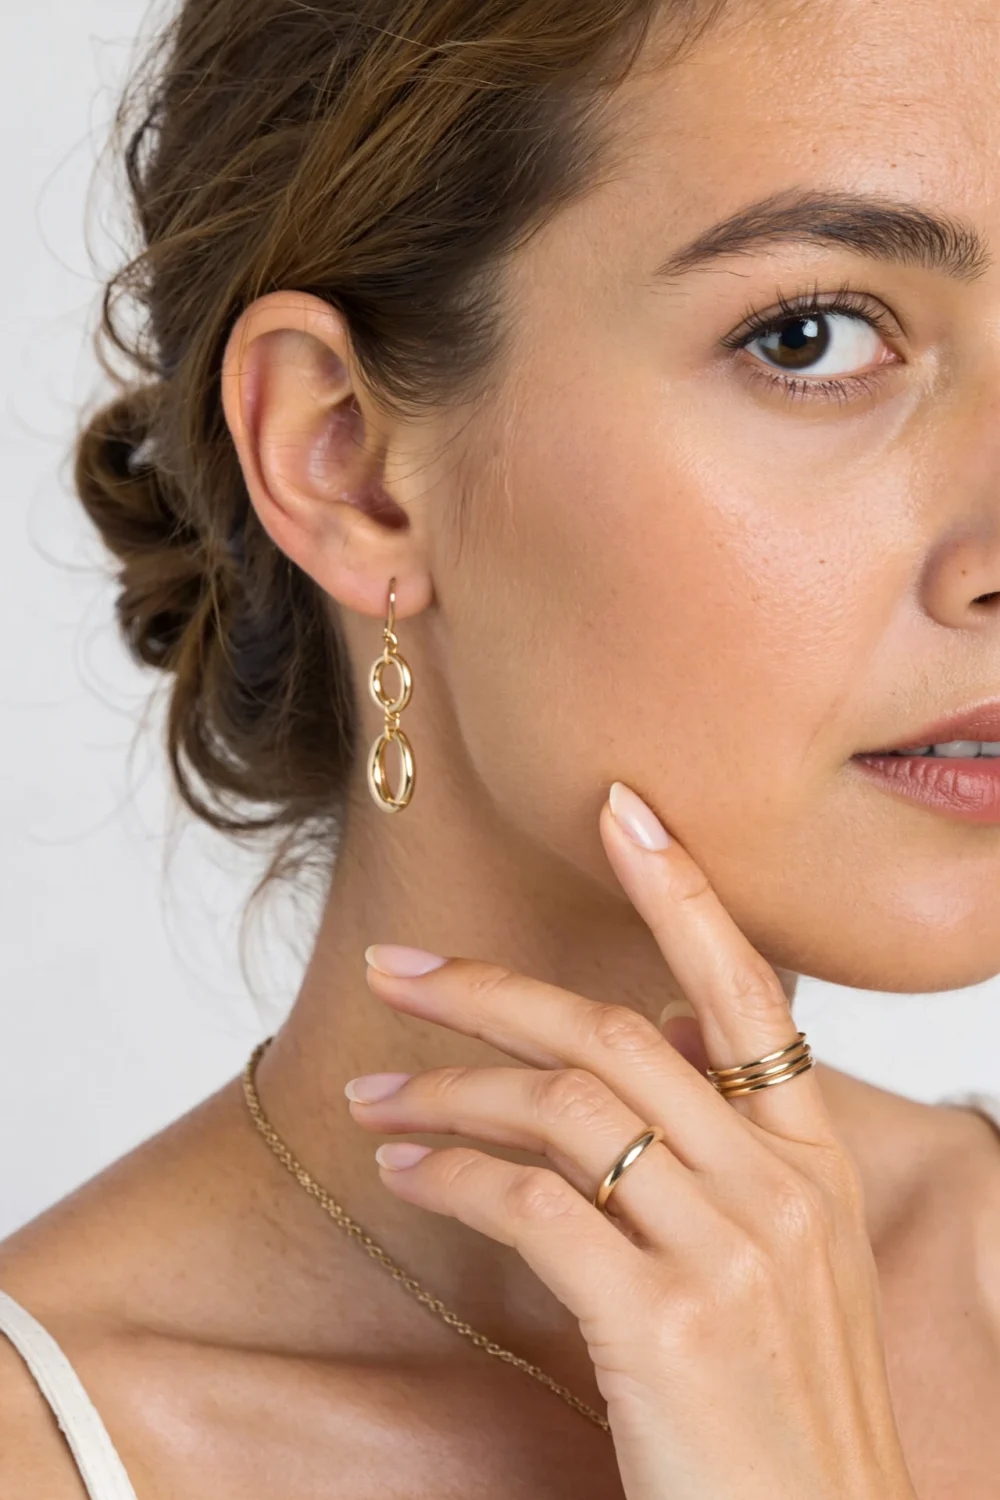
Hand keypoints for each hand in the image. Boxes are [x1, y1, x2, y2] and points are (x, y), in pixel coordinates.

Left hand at [346, 782, 917, 1499]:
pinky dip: (454, 1178)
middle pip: (613, 1036)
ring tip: (376, 1098)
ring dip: (450, 1092)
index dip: (683, 891)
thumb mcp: (791, 1259)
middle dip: (491, 992)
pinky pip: (533, 1208)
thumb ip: (736, 1144)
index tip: (622, 809)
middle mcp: (778, 1187)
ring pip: (562, 1111)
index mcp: (814, 1160)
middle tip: (399, 970)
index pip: (748, 991)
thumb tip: (672, 1037)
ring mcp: (728, 1253)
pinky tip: (407, 1176)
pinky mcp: (665, 1326)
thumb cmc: (786, 1408)